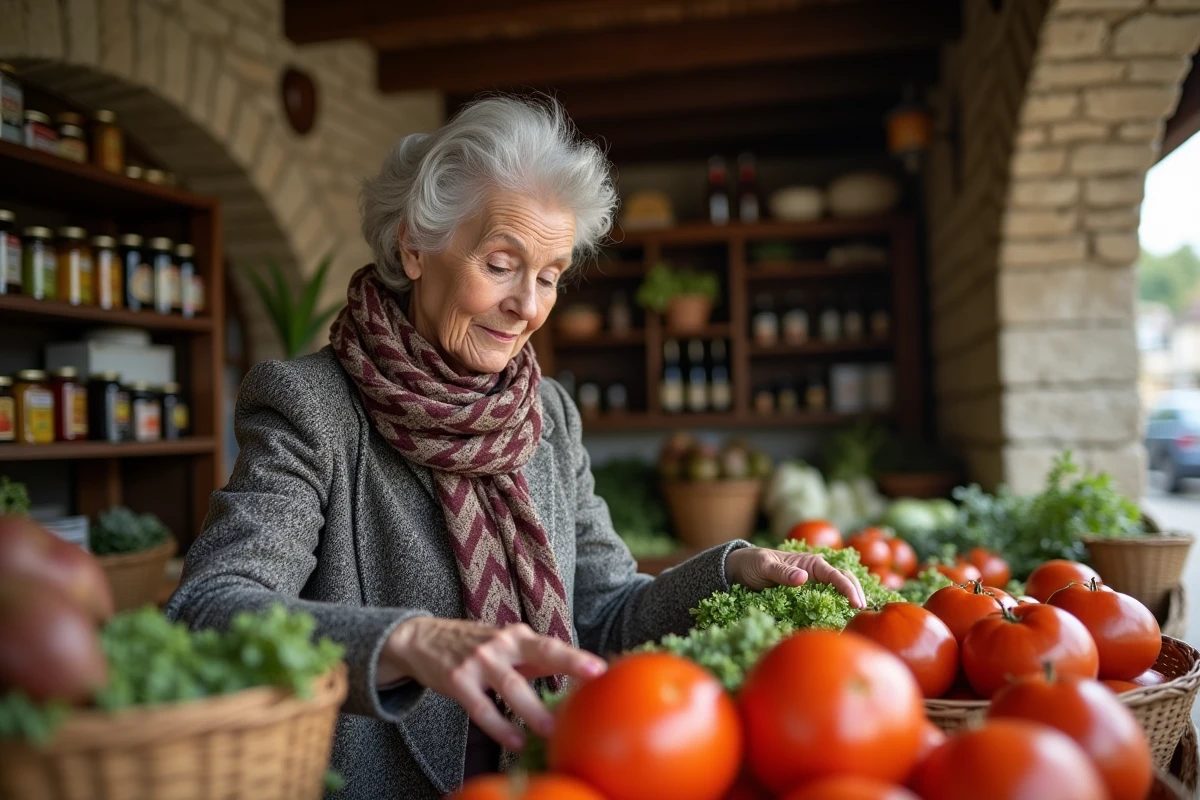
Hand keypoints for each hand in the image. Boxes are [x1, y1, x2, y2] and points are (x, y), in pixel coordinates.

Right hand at [378, 617, 605, 749]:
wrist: (421, 639)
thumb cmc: (472, 645)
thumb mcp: (504, 645)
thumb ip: (534, 660)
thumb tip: (570, 677)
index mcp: (517, 636)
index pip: (552, 646)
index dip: (576, 657)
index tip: (601, 668)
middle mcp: (501, 643)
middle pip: (540, 654)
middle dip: (568, 665)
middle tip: (593, 681)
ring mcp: (479, 661)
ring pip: (512, 687)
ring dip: (534, 711)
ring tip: (553, 731)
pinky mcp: (458, 680)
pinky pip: (482, 709)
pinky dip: (500, 727)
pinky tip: (515, 741)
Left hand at [725, 547, 866, 608]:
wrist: (741, 568)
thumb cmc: (753, 564)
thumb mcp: (764, 566)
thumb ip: (782, 572)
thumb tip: (803, 578)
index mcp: (810, 562)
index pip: (835, 575)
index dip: (848, 588)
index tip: (857, 604)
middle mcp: (815, 572)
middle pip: (844, 580)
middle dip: (856, 592)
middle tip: (864, 611)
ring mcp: (812, 583)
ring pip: (838, 589)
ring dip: (850, 599)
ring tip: (859, 616)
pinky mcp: (806, 594)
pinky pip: (825, 600)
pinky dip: (836, 607)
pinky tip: (842, 619)